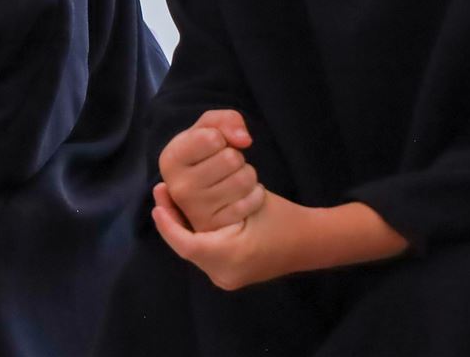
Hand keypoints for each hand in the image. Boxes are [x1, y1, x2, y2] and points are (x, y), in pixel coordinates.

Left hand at [152, 180, 313, 289]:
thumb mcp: (248, 201)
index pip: (187, 244)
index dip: (168, 223)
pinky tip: (186, 216)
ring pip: (193, 250)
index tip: (157, 201)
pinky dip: (192, 235)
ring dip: (180, 227)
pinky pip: (203, 254)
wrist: (312, 242)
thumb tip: (182, 191)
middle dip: (171, 221)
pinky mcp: (230, 274)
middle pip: (186, 247)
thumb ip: (217, 200)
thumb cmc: (281, 217)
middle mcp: (225, 274)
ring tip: (168, 202)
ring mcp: (227, 278)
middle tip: (160, 194)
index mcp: (230, 258)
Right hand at [158, 109, 263, 231]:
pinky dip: (256, 193)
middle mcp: (178, 187)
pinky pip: (253, 200)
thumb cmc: (206, 154)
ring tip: (233, 178)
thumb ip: (224, 120)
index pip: (212, 137)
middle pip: (231, 158)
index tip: (212, 146)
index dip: (220, 137)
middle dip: (235, 156)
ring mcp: (198, 211)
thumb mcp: (207, 128)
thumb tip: (244, 140)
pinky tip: (243, 195)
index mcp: (170, 160)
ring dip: (247, 174)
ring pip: (245, 179)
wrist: (208, 192)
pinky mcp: (220, 227)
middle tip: (225, 165)